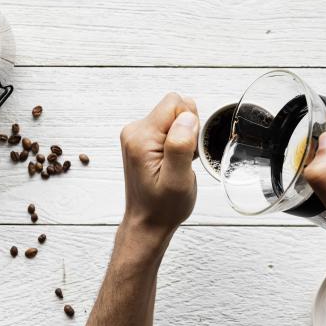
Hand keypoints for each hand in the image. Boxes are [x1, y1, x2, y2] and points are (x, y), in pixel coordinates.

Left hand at [119, 93, 199, 251]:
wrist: (147, 222)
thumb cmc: (162, 206)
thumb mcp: (177, 181)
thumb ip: (180, 146)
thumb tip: (187, 117)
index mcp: (141, 137)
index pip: (175, 103)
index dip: (190, 124)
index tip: (186, 151)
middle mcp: (135, 130)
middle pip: (176, 106)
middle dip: (189, 129)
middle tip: (183, 159)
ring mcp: (138, 134)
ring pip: (175, 116)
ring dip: (185, 136)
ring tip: (179, 162)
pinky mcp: (143, 139)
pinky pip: (170, 126)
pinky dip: (179, 141)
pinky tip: (174, 161)